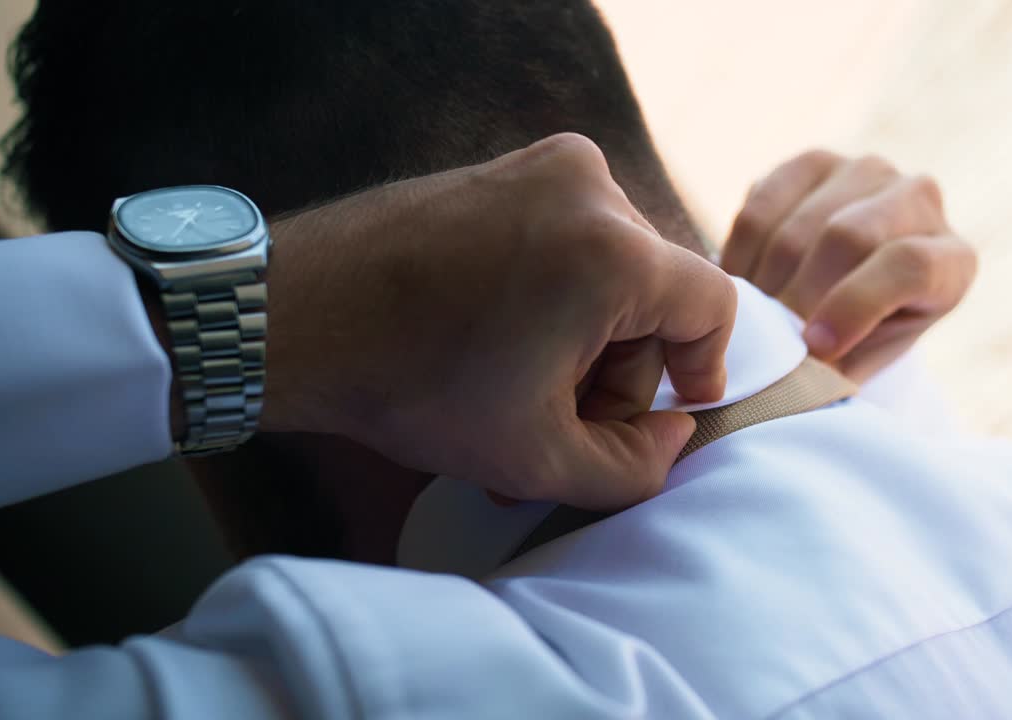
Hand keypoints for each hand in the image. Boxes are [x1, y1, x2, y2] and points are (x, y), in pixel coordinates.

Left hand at [259, 134, 736, 509]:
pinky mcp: (506, 169)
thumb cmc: (413, 383)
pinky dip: (555, 297)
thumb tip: (677, 433)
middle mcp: (589, 188)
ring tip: (525, 402)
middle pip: (654, 294)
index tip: (675, 411)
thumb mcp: (536, 458)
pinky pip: (568, 238)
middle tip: (567, 429)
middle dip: (621, 371)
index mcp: (612, 250)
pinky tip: (506, 351)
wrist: (300, 314)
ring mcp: (543, 167)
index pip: (712, 307)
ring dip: (584, 341)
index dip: (703, 368)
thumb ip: (634, 467)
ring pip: (611, 269)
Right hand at [720, 151, 975, 381]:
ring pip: (798, 225)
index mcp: (951, 259)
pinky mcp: (813, 163)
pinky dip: (741, 252)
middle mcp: (919, 199)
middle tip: (767, 338)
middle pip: (847, 237)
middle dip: (797, 295)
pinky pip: (761, 205)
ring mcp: (866, 173)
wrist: (844, 297)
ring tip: (751, 317)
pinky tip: (740, 284)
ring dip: (763, 280)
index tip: (814, 347)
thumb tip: (794, 366)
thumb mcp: (866, 359)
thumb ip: (840, 363)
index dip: (856, 305)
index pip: (909, 265)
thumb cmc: (861, 339)